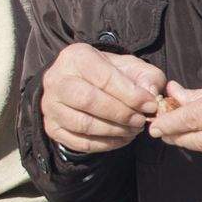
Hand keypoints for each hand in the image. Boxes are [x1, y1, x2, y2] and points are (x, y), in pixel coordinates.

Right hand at [42, 41, 168, 153]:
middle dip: (120, 114)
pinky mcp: (51, 127)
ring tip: (133, 129)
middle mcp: (56, 79)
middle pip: (88, 100)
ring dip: (114, 131)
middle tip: (141, 120)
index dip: (130, 95)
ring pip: (83, 124)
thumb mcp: (132, 67)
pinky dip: (105, 144)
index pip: (103, 78)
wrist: (83, 84)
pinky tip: (121, 138)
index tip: (150, 105)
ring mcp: (50, 105)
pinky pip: (79, 142)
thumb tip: (151, 95)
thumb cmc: (110, 74)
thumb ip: (147, 77)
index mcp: (76, 57)